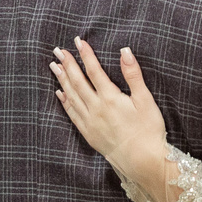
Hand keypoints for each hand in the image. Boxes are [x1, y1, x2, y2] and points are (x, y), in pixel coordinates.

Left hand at [50, 39, 173, 195]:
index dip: (86, 55)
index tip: (78, 41)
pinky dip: (64, 101)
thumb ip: (133, 75)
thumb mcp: (145, 100)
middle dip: (68, 64)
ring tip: (54, 66)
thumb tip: (124, 51)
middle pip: (78, 81)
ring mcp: (89, 121)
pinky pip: (72, 113)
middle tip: (58, 50)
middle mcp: (96, 108)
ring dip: (62, 79)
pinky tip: (59, 93)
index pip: (94, 71)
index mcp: (110, 98)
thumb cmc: (148, 130)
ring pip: (71, 96)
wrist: (141, 160)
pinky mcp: (88, 133)